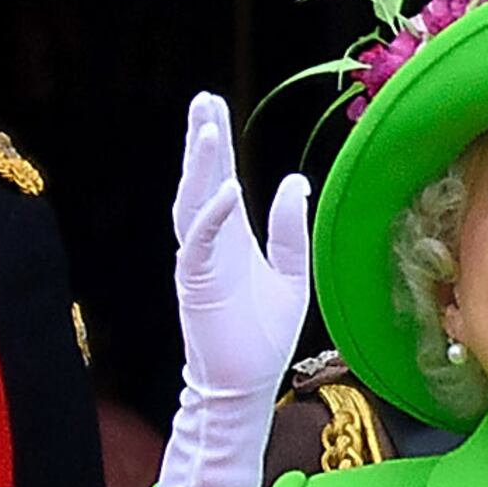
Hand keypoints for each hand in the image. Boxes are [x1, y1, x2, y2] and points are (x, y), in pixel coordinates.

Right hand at [153, 93, 314, 486]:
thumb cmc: (263, 336)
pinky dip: (212, 214)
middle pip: (198, 183)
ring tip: (207, 130)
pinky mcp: (198, 285)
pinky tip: (225, 187)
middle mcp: (208, 245)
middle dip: (200, 142)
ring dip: (200, 168)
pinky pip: (201, 242)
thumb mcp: (290, 274)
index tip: (211, 106)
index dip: (214, 145)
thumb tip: (293, 180)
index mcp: (229, 239)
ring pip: (193, 204)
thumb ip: (290, 229)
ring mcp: (199, 263)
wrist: (244, 385)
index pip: (217, 181)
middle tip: (202, 101)